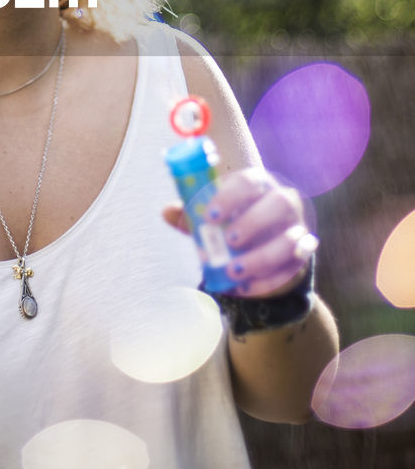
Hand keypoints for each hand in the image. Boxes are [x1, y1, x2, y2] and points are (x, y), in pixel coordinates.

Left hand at [162, 167, 317, 296]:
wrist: (261, 251)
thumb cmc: (232, 225)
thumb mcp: (212, 219)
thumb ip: (192, 215)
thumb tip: (166, 212)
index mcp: (258, 185)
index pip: (249, 181)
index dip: (230, 197)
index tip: (209, 216)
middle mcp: (283, 202)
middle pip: (280, 203)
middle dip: (254, 222)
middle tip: (229, 240)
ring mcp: (297, 229)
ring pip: (291, 240)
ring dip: (261, 257)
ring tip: (233, 270)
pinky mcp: (301, 257)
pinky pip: (292, 269)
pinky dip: (267, 280)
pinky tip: (245, 287)